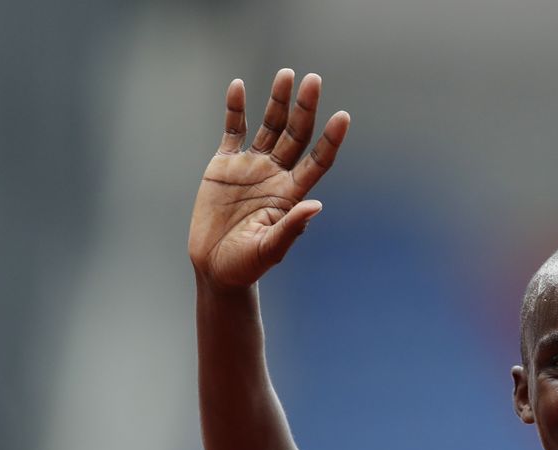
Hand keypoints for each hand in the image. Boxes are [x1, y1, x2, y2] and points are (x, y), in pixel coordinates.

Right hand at [188, 69, 349, 288]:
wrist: (214, 266)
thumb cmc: (246, 264)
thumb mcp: (270, 249)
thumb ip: (292, 227)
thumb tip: (316, 205)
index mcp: (292, 194)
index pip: (318, 160)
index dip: (331, 140)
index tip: (343, 116)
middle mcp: (276, 174)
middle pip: (296, 134)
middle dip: (305, 108)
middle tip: (314, 80)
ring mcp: (252, 166)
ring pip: (270, 126)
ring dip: (278, 101)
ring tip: (287, 74)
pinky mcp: (225, 164)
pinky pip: (233, 130)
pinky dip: (235, 109)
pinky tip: (239, 86)